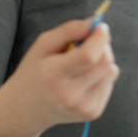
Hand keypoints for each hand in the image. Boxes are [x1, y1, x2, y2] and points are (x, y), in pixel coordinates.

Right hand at [0, 18, 119, 136]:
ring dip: (104, 60)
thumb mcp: (42, 46)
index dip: (100, 39)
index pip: (88, 56)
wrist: (26, 108)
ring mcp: (83, 107)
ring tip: (85, 61)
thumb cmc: (35, 71)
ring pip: (111, 72)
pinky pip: (109, 84)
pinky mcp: (93, 113)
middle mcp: (69, 95)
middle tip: (92, 41)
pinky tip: (85, 77)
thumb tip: (94, 23)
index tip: (100, 27)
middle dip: (103, 46)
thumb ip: (67, 31)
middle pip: (104, 63)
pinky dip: (102, 75)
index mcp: (53, 76)